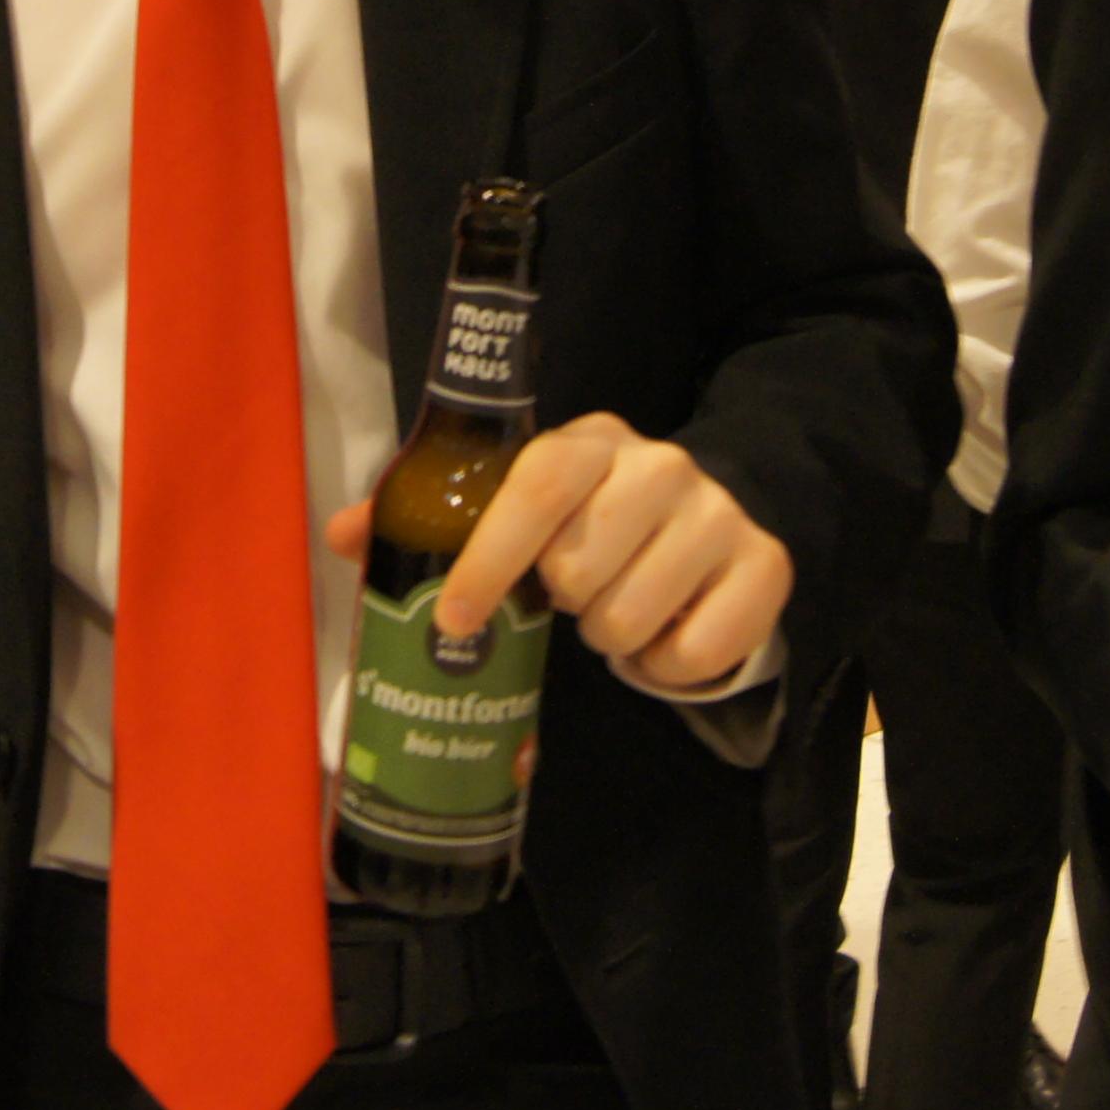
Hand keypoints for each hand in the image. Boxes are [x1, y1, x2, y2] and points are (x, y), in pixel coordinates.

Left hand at [322, 411, 790, 693]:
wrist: (717, 516)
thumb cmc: (593, 520)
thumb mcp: (523, 505)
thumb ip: (436, 517)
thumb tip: (343, 534)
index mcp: (588, 443)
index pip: (534, 487)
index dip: (488, 557)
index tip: (454, 618)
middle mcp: (660, 465)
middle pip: (580, 567)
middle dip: (563, 602)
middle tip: (571, 595)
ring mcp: (718, 514)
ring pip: (631, 617)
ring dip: (612, 637)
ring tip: (615, 611)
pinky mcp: (766, 568)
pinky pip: (696, 652)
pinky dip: (668, 667)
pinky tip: (666, 636)